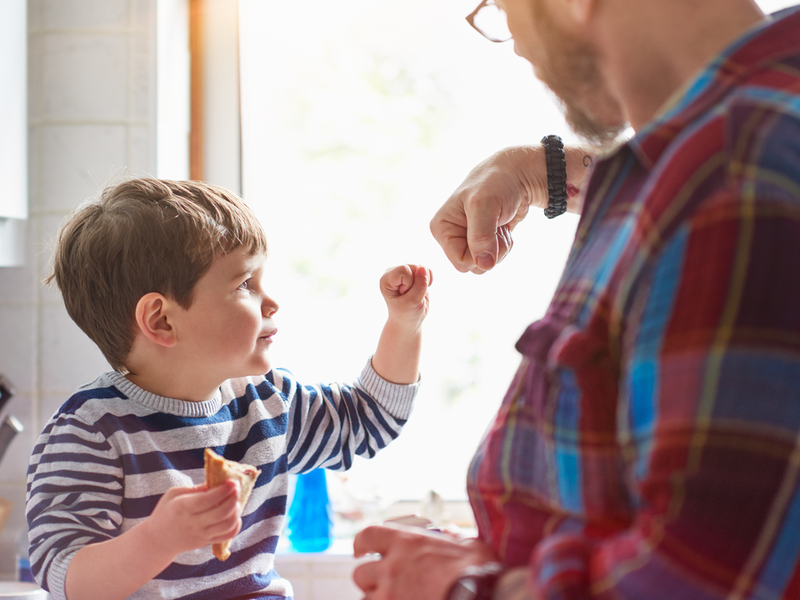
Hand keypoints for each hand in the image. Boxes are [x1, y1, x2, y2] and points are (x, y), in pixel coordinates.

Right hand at [141, 480, 241, 558]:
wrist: (158, 541)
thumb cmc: (166, 512)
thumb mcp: (173, 494)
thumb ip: (195, 488)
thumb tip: (216, 482)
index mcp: (183, 508)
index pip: (207, 500)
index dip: (223, 490)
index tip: (232, 481)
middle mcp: (193, 523)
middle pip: (221, 512)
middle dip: (233, 498)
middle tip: (236, 487)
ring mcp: (202, 535)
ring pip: (227, 525)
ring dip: (236, 510)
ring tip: (235, 500)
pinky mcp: (207, 542)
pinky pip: (228, 535)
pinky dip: (236, 524)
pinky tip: (233, 514)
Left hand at [352, 524, 496, 599]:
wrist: (481, 595)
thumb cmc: (477, 570)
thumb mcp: (466, 544)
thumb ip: (452, 538)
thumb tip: (451, 533)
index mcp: (406, 543)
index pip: (368, 537)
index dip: (362, 544)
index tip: (362, 550)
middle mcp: (392, 567)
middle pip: (361, 573)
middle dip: (369, 579)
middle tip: (383, 583)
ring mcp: (391, 594)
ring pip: (367, 598)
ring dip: (377, 598)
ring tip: (394, 598)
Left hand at [380, 264, 432, 327]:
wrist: (408, 321)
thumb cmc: (406, 313)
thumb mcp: (413, 302)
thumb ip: (419, 285)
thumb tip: (424, 268)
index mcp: (386, 279)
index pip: (404, 270)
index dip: (409, 284)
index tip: (404, 295)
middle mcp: (393, 272)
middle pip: (414, 267)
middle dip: (417, 283)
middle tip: (410, 296)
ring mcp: (403, 272)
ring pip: (421, 268)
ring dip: (423, 282)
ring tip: (415, 293)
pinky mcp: (413, 273)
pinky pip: (426, 270)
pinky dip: (428, 280)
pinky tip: (421, 289)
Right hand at [430, 146, 546, 273]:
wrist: (517, 174)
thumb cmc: (496, 182)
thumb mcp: (484, 205)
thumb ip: (481, 236)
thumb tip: (484, 265)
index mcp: (442, 228)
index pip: (460, 262)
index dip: (480, 254)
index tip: (490, 231)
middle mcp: (451, 236)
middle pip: (473, 266)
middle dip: (492, 251)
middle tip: (497, 226)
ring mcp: (467, 239)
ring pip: (485, 264)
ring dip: (500, 248)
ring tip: (499, 224)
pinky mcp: (483, 240)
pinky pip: (493, 258)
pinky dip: (504, 245)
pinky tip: (503, 227)